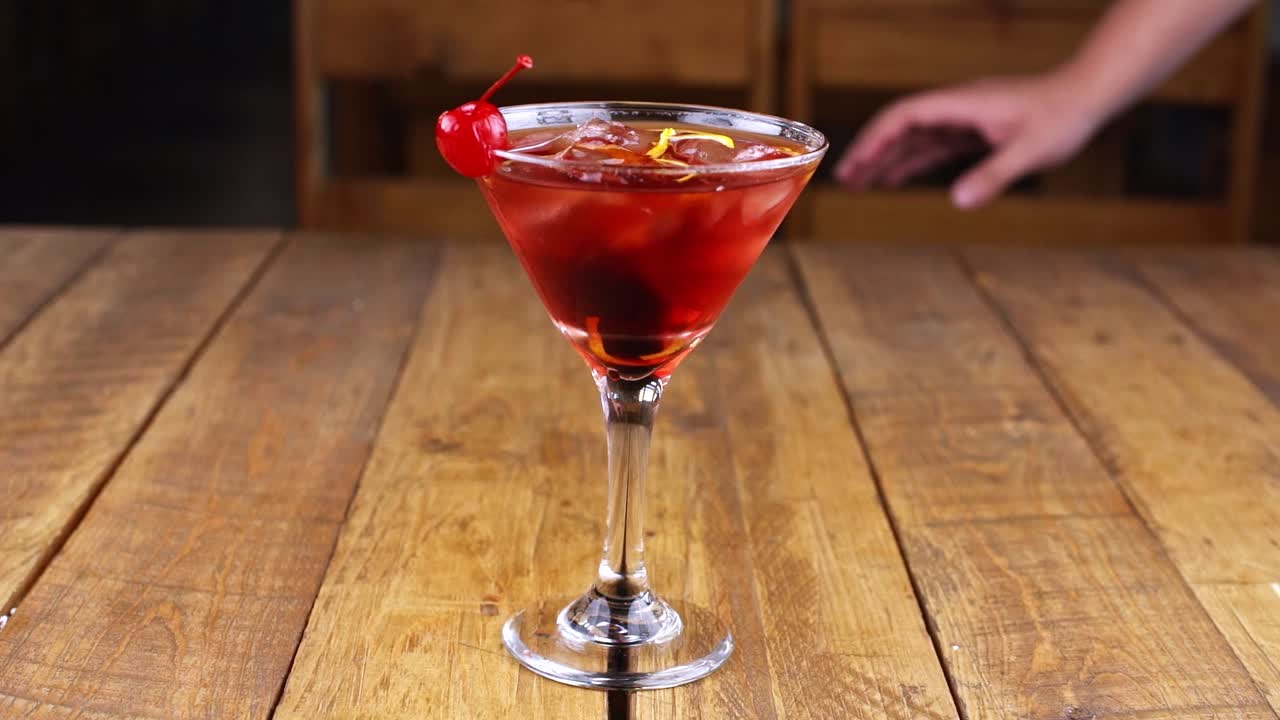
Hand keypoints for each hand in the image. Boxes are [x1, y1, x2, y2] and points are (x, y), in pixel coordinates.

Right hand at [835, 72, 1104, 208]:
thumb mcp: (1032, 151)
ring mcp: (965, 118)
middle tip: (845, 181)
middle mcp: (957, 108)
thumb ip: (994, 175)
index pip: (904, 116)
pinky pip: (935, 145)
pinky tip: (897, 178)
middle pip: (901, 126)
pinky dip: (912, 161)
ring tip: (861, 184)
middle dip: (871, 152)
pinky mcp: (975, 129)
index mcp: (962, 105)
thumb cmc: (1064, 116)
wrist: (1090, 94)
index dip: (875, 139)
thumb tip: (957, 201)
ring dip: (888, 159)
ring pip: (915, 137)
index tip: (855, 163)